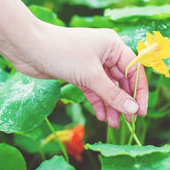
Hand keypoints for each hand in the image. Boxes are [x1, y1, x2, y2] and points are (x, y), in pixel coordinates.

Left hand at [10, 22, 148, 127]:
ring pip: (107, 88)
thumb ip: (113, 94)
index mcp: (113, 45)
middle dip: (124, 101)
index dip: (139, 92)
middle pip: (121, 81)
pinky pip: (93, 90)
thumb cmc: (62, 53)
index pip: (134, 70)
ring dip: (111, 105)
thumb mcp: (91, 76)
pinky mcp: (79, 73)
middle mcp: (105, 53)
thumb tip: (133, 110)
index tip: (141, 111)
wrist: (28, 48)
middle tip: (128, 122)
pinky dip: (98, 102)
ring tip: (114, 124)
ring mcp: (91, 64)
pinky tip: (102, 116)